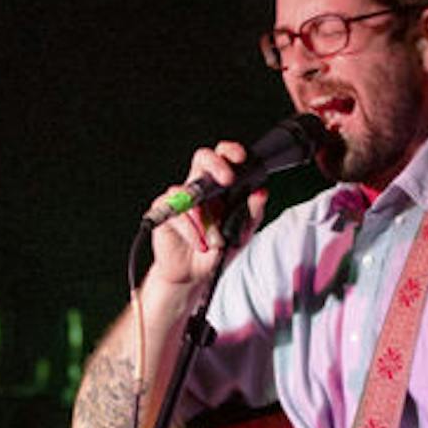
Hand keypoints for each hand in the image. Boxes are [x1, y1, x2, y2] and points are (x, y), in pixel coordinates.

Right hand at [146, 141, 268, 288]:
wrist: (195, 275)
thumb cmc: (218, 250)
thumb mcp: (242, 233)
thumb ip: (252, 212)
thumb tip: (262, 191)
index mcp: (219, 187)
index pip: (222, 158)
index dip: (229, 152)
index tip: (241, 157)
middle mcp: (199, 188)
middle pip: (202, 158)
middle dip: (215, 164)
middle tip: (227, 179)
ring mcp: (180, 200)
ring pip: (188, 191)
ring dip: (205, 218)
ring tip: (215, 240)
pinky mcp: (165, 214)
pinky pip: (176, 214)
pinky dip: (191, 230)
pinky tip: (201, 244)